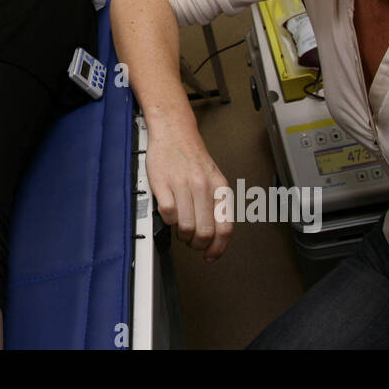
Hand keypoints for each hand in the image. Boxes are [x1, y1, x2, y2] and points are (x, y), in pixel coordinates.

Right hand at [146, 118, 232, 260]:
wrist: (174, 132)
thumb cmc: (192, 157)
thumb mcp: (213, 178)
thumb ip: (216, 204)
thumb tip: (215, 234)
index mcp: (219, 188)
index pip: (225, 228)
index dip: (218, 248)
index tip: (211, 256)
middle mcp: (203, 187)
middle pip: (205, 232)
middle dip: (197, 245)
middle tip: (192, 242)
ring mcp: (183, 185)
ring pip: (186, 226)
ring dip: (182, 235)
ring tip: (180, 228)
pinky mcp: (163, 183)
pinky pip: (167, 214)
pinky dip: (167, 220)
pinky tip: (169, 214)